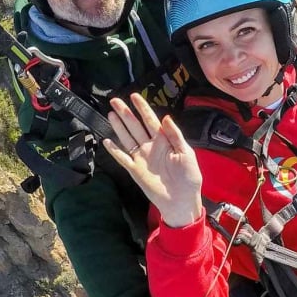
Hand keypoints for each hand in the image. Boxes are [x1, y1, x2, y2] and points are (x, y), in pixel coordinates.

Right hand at [102, 94, 204, 227]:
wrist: (182, 201)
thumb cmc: (189, 177)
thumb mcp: (187, 153)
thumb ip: (175, 135)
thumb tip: (166, 118)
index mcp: (164, 141)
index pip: (150, 120)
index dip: (142, 108)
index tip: (134, 96)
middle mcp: (150, 147)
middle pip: (135, 126)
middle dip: (125, 113)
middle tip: (115, 100)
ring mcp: (142, 158)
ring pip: (127, 138)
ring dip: (119, 127)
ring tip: (111, 114)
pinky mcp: (135, 170)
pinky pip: (122, 158)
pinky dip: (114, 150)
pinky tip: (107, 141)